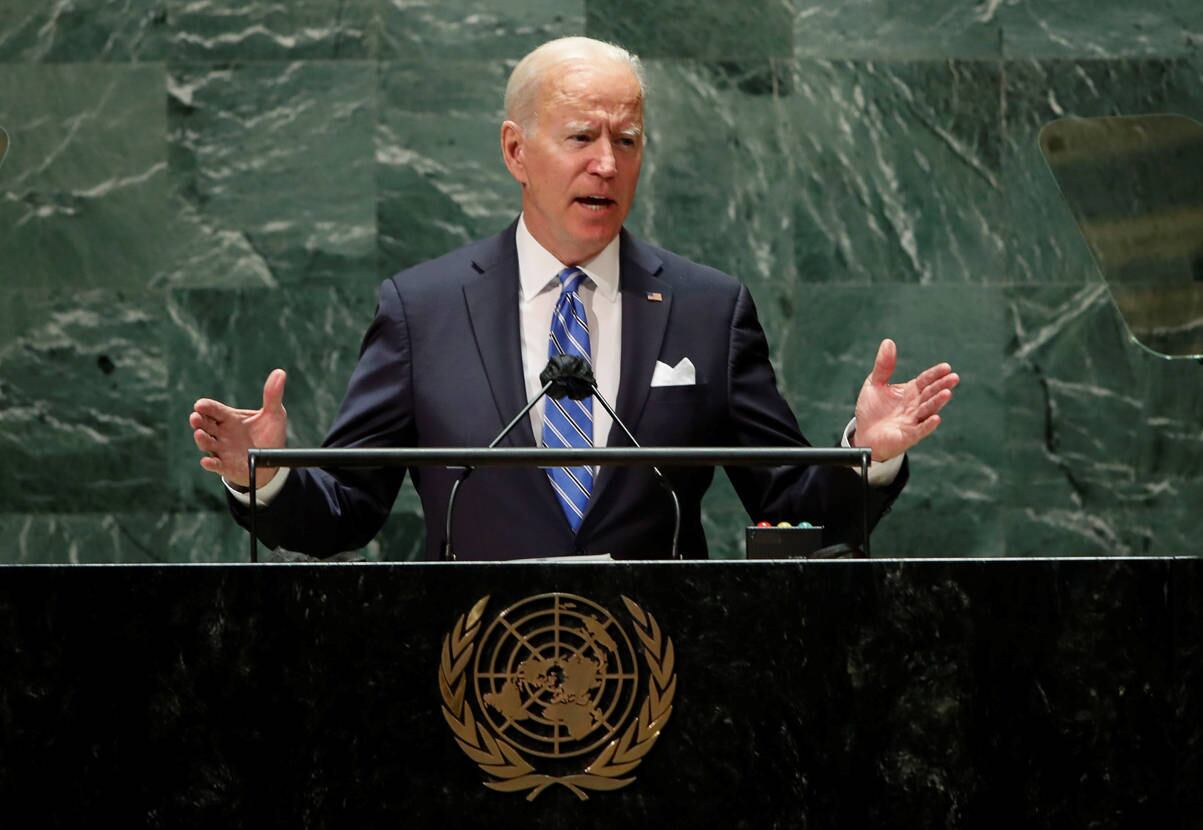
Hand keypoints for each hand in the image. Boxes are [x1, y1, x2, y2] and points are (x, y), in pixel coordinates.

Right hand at [190, 369, 287, 487]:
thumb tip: (280, 372)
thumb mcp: (274, 414)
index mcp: (229, 418)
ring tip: (199, 434)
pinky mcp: (226, 466)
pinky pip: (215, 465)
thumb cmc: (269, 435)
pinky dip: (210, 464)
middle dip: (198, 421)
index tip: (200, 405)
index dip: (205, 407)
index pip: (213, 410)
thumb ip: (273, 395)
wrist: (271, 462)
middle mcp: (221, 433)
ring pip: (206, 443)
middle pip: (204, 425)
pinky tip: (207, 461)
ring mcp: (221, 450)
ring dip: (201, 439)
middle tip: (195, 417)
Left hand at [852, 339, 957, 461]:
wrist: (864, 434)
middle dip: (942, 386)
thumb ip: (883, 365)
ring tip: (947, 393)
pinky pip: (920, 430)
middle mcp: (915, 405)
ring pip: (928, 410)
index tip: (946, 367)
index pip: (926, 380)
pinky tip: (936, 418)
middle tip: (953, 378)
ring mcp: (913, 421)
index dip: (935, 374)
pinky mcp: (908, 435)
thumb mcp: (875, 383)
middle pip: (930, 393)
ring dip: (937, 402)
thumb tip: (888, 342)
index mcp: (910, 391)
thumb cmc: (872, 410)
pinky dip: (928, 424)